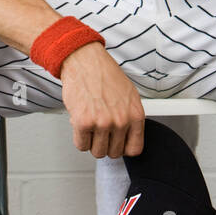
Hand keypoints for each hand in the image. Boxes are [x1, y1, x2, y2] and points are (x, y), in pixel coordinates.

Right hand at [58, 42, 145, 158]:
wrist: (85, 61)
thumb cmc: (104, 74)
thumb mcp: (129, 95)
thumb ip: (130, 117)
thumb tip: (127, 136)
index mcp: (135, 115)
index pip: (135, 149)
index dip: (123, 148)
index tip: (117, 144)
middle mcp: (121, 121)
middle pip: (114, 153)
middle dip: (105, 144)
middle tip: (100, 132)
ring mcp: (102, 123)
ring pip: (97, 152)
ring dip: (92, 142)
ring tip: (91, 127)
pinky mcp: (83, 123)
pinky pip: (81, 145)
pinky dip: (80, 138)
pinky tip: (81, 125)